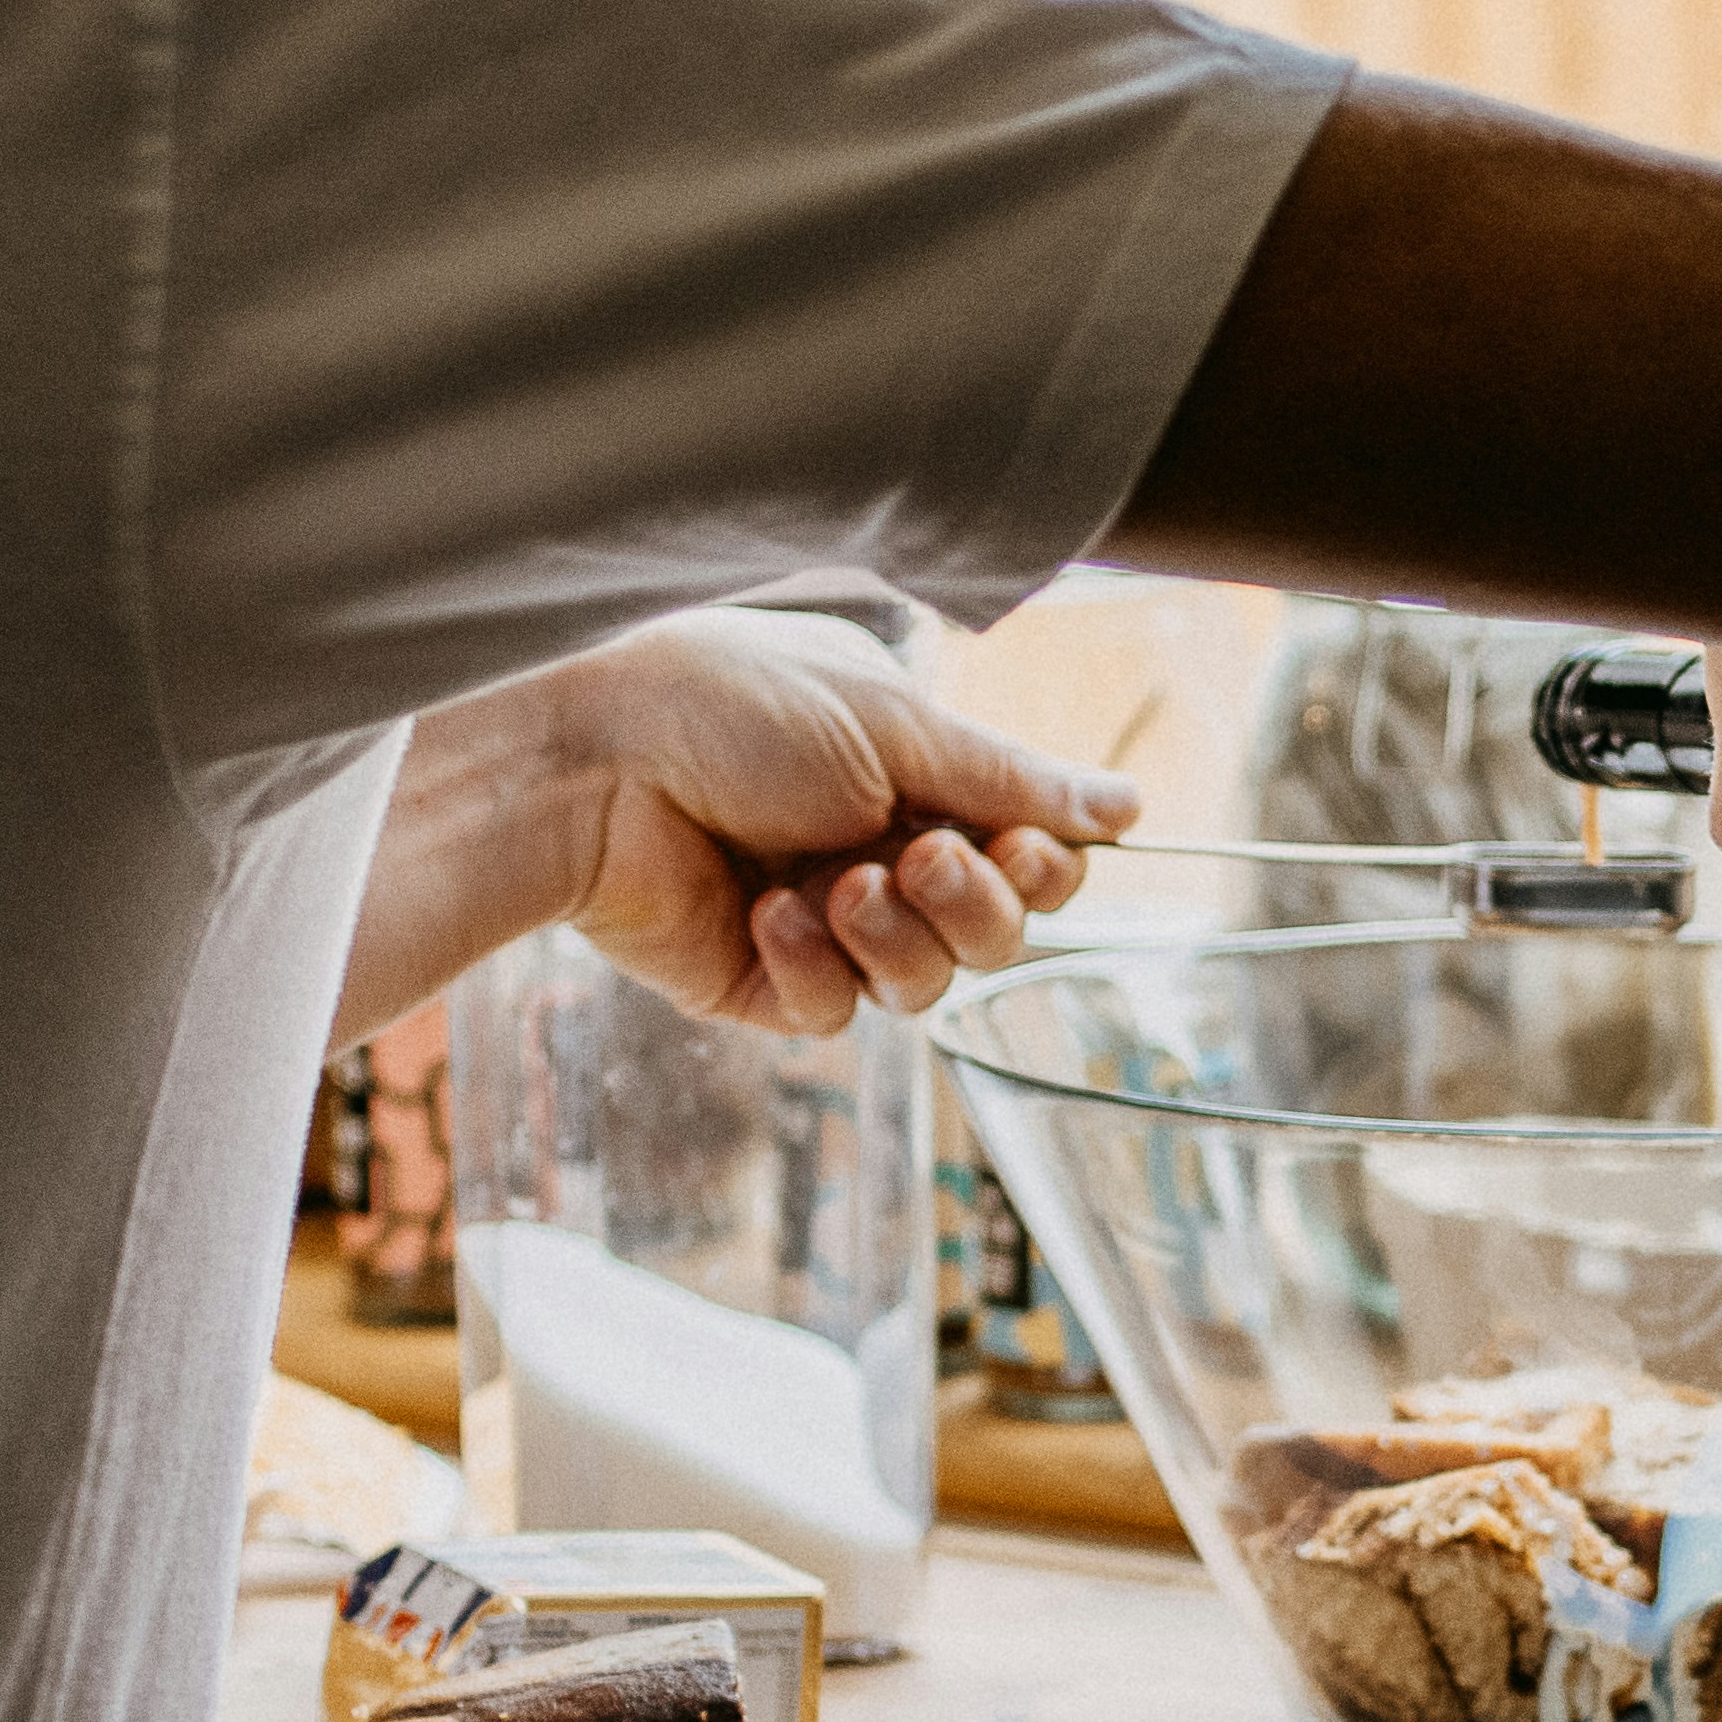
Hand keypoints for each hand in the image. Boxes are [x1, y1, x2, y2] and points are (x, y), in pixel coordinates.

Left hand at [515, 612, 1137, 1033]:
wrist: (591, 761)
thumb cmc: (732, 707)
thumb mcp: (894, 724)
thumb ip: (1013, 780)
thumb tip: (1129, 807)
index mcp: (912, 780)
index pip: (1029, 854)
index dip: (1044, 866)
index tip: (1028, 842)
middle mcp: (874, 853)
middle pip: (995, 933)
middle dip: (975, 903)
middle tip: (916, 858)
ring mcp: (818, 925)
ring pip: (927, 986)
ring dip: (898, 936)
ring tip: (835, 882)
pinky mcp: (759, 984)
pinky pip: (835, 1014)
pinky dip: (814, 964)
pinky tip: (765, 910)